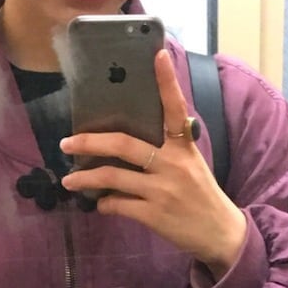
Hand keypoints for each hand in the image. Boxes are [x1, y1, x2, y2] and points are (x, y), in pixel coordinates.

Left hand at [59, 50, 246, 280]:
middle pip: (124, 145)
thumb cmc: (201, 195)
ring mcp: (162, 191)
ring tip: (69, 181)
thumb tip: (127, 142)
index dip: (166, 82)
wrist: (220, 233)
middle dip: (91, 142)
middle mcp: (172, 165)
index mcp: (184, 147)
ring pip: (114, 177)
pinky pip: (119, 205)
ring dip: (86, 179)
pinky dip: (105, 204)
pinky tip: (100, 203)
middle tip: (67, 143)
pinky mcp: (154, 215)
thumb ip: (166, 150)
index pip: (174, 109)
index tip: (157, 54)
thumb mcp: (191, 164)